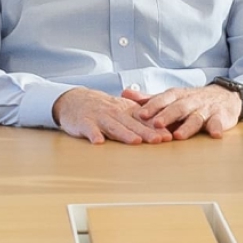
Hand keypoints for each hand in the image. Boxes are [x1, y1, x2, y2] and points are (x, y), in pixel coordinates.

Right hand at [53, 88, 168, 143]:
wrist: (75, 100)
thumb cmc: (102, 109)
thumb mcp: (122, 110)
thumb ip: (139, 120)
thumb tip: (163, 132)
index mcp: (125, 110)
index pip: (143, 120)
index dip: (156, 128)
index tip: (168, 137)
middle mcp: (114, 113)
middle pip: (132, 124)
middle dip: (146, 132)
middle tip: (158, 140)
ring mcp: (99, 117)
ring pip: (113, 126)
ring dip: (124, 134)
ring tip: (135, 141)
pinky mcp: (84, 122)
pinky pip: (89, 129)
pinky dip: (93, 134)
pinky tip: (98, 142)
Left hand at [123, 86, 241, 139]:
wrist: (223, 96)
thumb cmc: (191, 100)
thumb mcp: (170, 97)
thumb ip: (148, 98)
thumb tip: (124, 93)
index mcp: (176, 96)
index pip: (163, 99)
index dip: (152, 106)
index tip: (140, 114)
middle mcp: (190, 101)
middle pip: (178, 108)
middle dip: (167, 116)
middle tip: (156, 124)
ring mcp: (205, 109)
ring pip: (196, 117)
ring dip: (187, 126)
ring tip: (178, 136)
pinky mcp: (219, 117)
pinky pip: (218, 122)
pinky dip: (216, 127)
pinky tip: (215, 134)